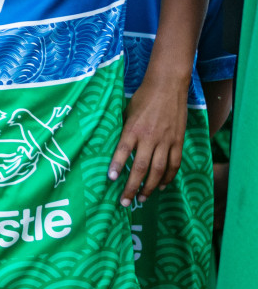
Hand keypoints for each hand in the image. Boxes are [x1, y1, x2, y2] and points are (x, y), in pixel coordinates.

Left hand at [112, 76, 187, 205]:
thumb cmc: (143, 98)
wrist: (167, 86)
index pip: (123, 151)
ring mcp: (166, 140)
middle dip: (132, 186)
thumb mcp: (127, 112)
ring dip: (150, 186)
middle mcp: (149, 137)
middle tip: (125, 201)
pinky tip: (161, 185)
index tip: (111, 179)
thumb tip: (115, 147)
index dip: (117, 166)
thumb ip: (123, 130)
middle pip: (140, 167)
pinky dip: (168, 176)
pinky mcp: (178, 141)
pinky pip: (174, 163)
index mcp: (133, 129)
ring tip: (143, 198)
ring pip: (158, 170)